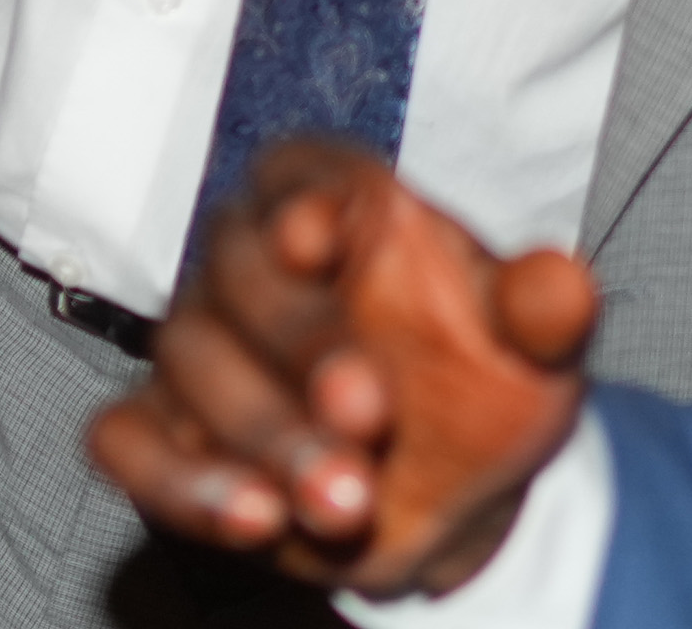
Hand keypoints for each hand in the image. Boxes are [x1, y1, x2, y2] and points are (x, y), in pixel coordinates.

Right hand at [88, 139, 596, 595]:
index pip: (295, 172)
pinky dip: (183, 483)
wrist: (452, 493)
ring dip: (265, 437)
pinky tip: (254, 519)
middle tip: (368, 414)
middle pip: (239, 277)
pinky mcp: (161, 431)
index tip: (324, 238)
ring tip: (341, 499)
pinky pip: (130, 443)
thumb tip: (561, 283)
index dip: (302, 199)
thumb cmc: (478, 383)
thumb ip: (540, 310)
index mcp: (333, 202)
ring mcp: (197, 349)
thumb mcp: (528, 349)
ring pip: (192, 368)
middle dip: (299, 348)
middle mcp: (248, 262)